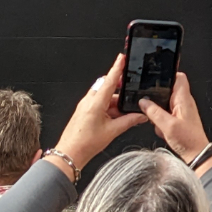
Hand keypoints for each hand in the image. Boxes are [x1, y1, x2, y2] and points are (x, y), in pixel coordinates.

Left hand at [48, 54, 147, 177]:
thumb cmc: (84, 144)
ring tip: (121, 115)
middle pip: (107, 87)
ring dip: (114, 102)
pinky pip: (99, 103)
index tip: (122, 57)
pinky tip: (114, 118)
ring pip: (104, 96)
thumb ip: (129, 121)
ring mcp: (85, 105)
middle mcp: (89, 101)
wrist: (70, 154)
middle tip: (129, 97)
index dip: (117, 68)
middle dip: (119, 91)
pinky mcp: (84, 111)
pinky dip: (108, 108)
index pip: (109, 80)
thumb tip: (141, 116)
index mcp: (95, 103)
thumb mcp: (112, 131)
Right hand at [140, 72, 211, 168]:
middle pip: (168, 90)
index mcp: (184, 99)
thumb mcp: (167, 125)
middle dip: (157, 99)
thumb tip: (143, 102)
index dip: (168, 73)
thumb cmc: (189, 140)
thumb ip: (154, 112)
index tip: (155, 76)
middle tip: (152, 107)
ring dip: (159, 113)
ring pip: (164, 104)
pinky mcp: (179, 118)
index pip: (179, 77)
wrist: (196, 154)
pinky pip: (165, 114)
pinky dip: (162, 121)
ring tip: (160, 124)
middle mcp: (184, 102)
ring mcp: (182, 110)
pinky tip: (163, 130)